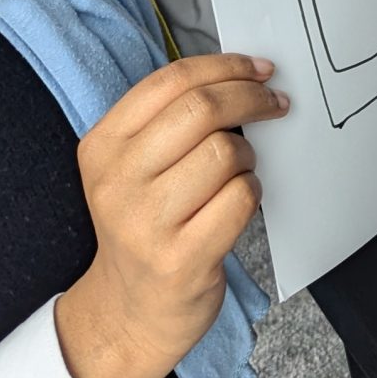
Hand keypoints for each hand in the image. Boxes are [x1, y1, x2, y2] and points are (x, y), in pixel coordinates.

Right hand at [58, 54, 286, 377]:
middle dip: (250, 98)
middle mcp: (118, 181)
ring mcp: (147, 223)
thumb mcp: (132, 167)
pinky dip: (252, 191)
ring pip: (226, 152)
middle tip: (274, 103)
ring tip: (240, 170)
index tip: (258, 69)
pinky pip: (240, 198)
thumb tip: (241, 74)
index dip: (224, 66)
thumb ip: (169, 120)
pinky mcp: (182, 258)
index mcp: (102, 146)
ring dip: (248, 154)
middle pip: (201, 110)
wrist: (129, 311)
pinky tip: (239, 201)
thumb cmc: (145, 225)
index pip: (169, 82)